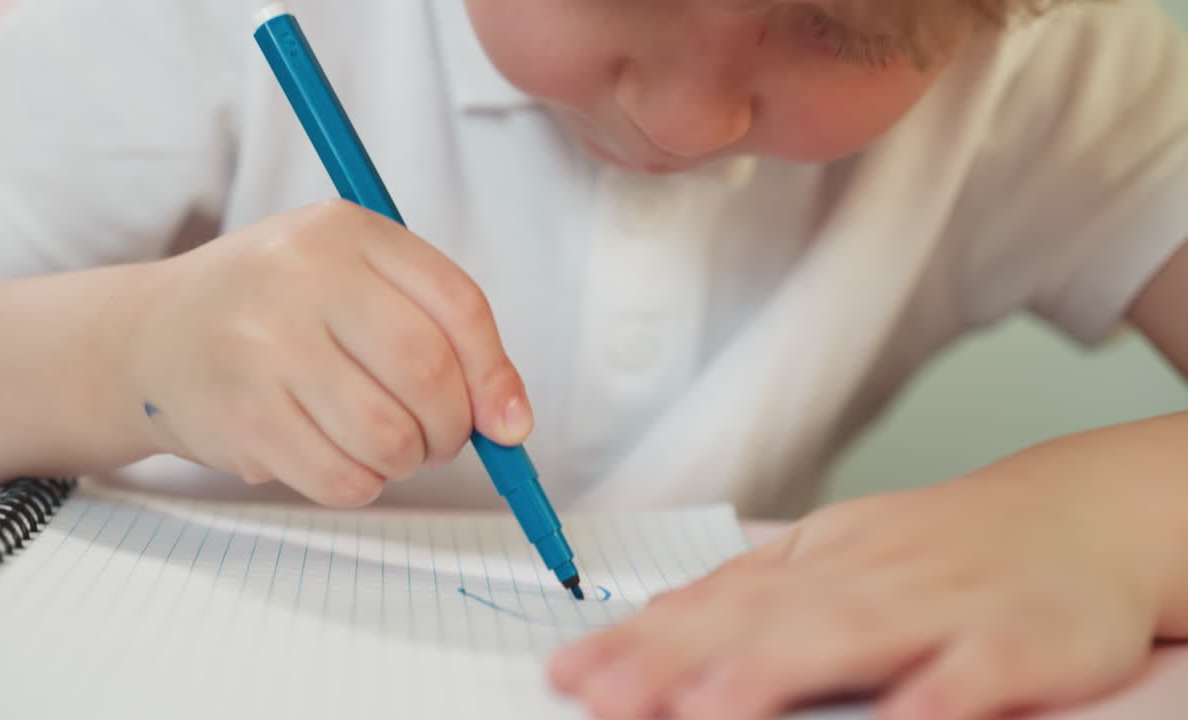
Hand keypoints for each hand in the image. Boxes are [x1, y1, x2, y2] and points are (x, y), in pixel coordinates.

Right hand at [121, 199, 530, 505]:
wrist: (150, 335)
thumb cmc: (275, 310)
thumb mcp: (351, 279)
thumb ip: (434, 329)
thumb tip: (510, 421)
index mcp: (345, 232)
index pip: (457, 305)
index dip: (496, 374)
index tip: (508, 422)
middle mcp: (302, 278)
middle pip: (428, 375)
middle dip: (452, 428)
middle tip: (440, 439)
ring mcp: (265, 348)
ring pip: (390, 437)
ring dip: (406, 460)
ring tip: (385, 445)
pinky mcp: (243, 417)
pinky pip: (342, 479)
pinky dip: (361, 484)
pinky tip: (338, 458)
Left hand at [548, 435, 1174, 719]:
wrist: (1076, 515)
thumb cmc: (941, 545)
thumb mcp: (839, 554)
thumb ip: (755, 589)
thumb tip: (657, 618)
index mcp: (818, 561)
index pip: (712, 601)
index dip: (638, 639)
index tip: (570, 672)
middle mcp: (865, 576)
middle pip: (759, 618)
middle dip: (674, 660)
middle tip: (603, 697)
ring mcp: (941, 603)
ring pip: (848, 634)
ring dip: (772, 671)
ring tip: (704, 710)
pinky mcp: (1020, 637)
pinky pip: (976, 669)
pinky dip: (938, 692)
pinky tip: (900, 719)